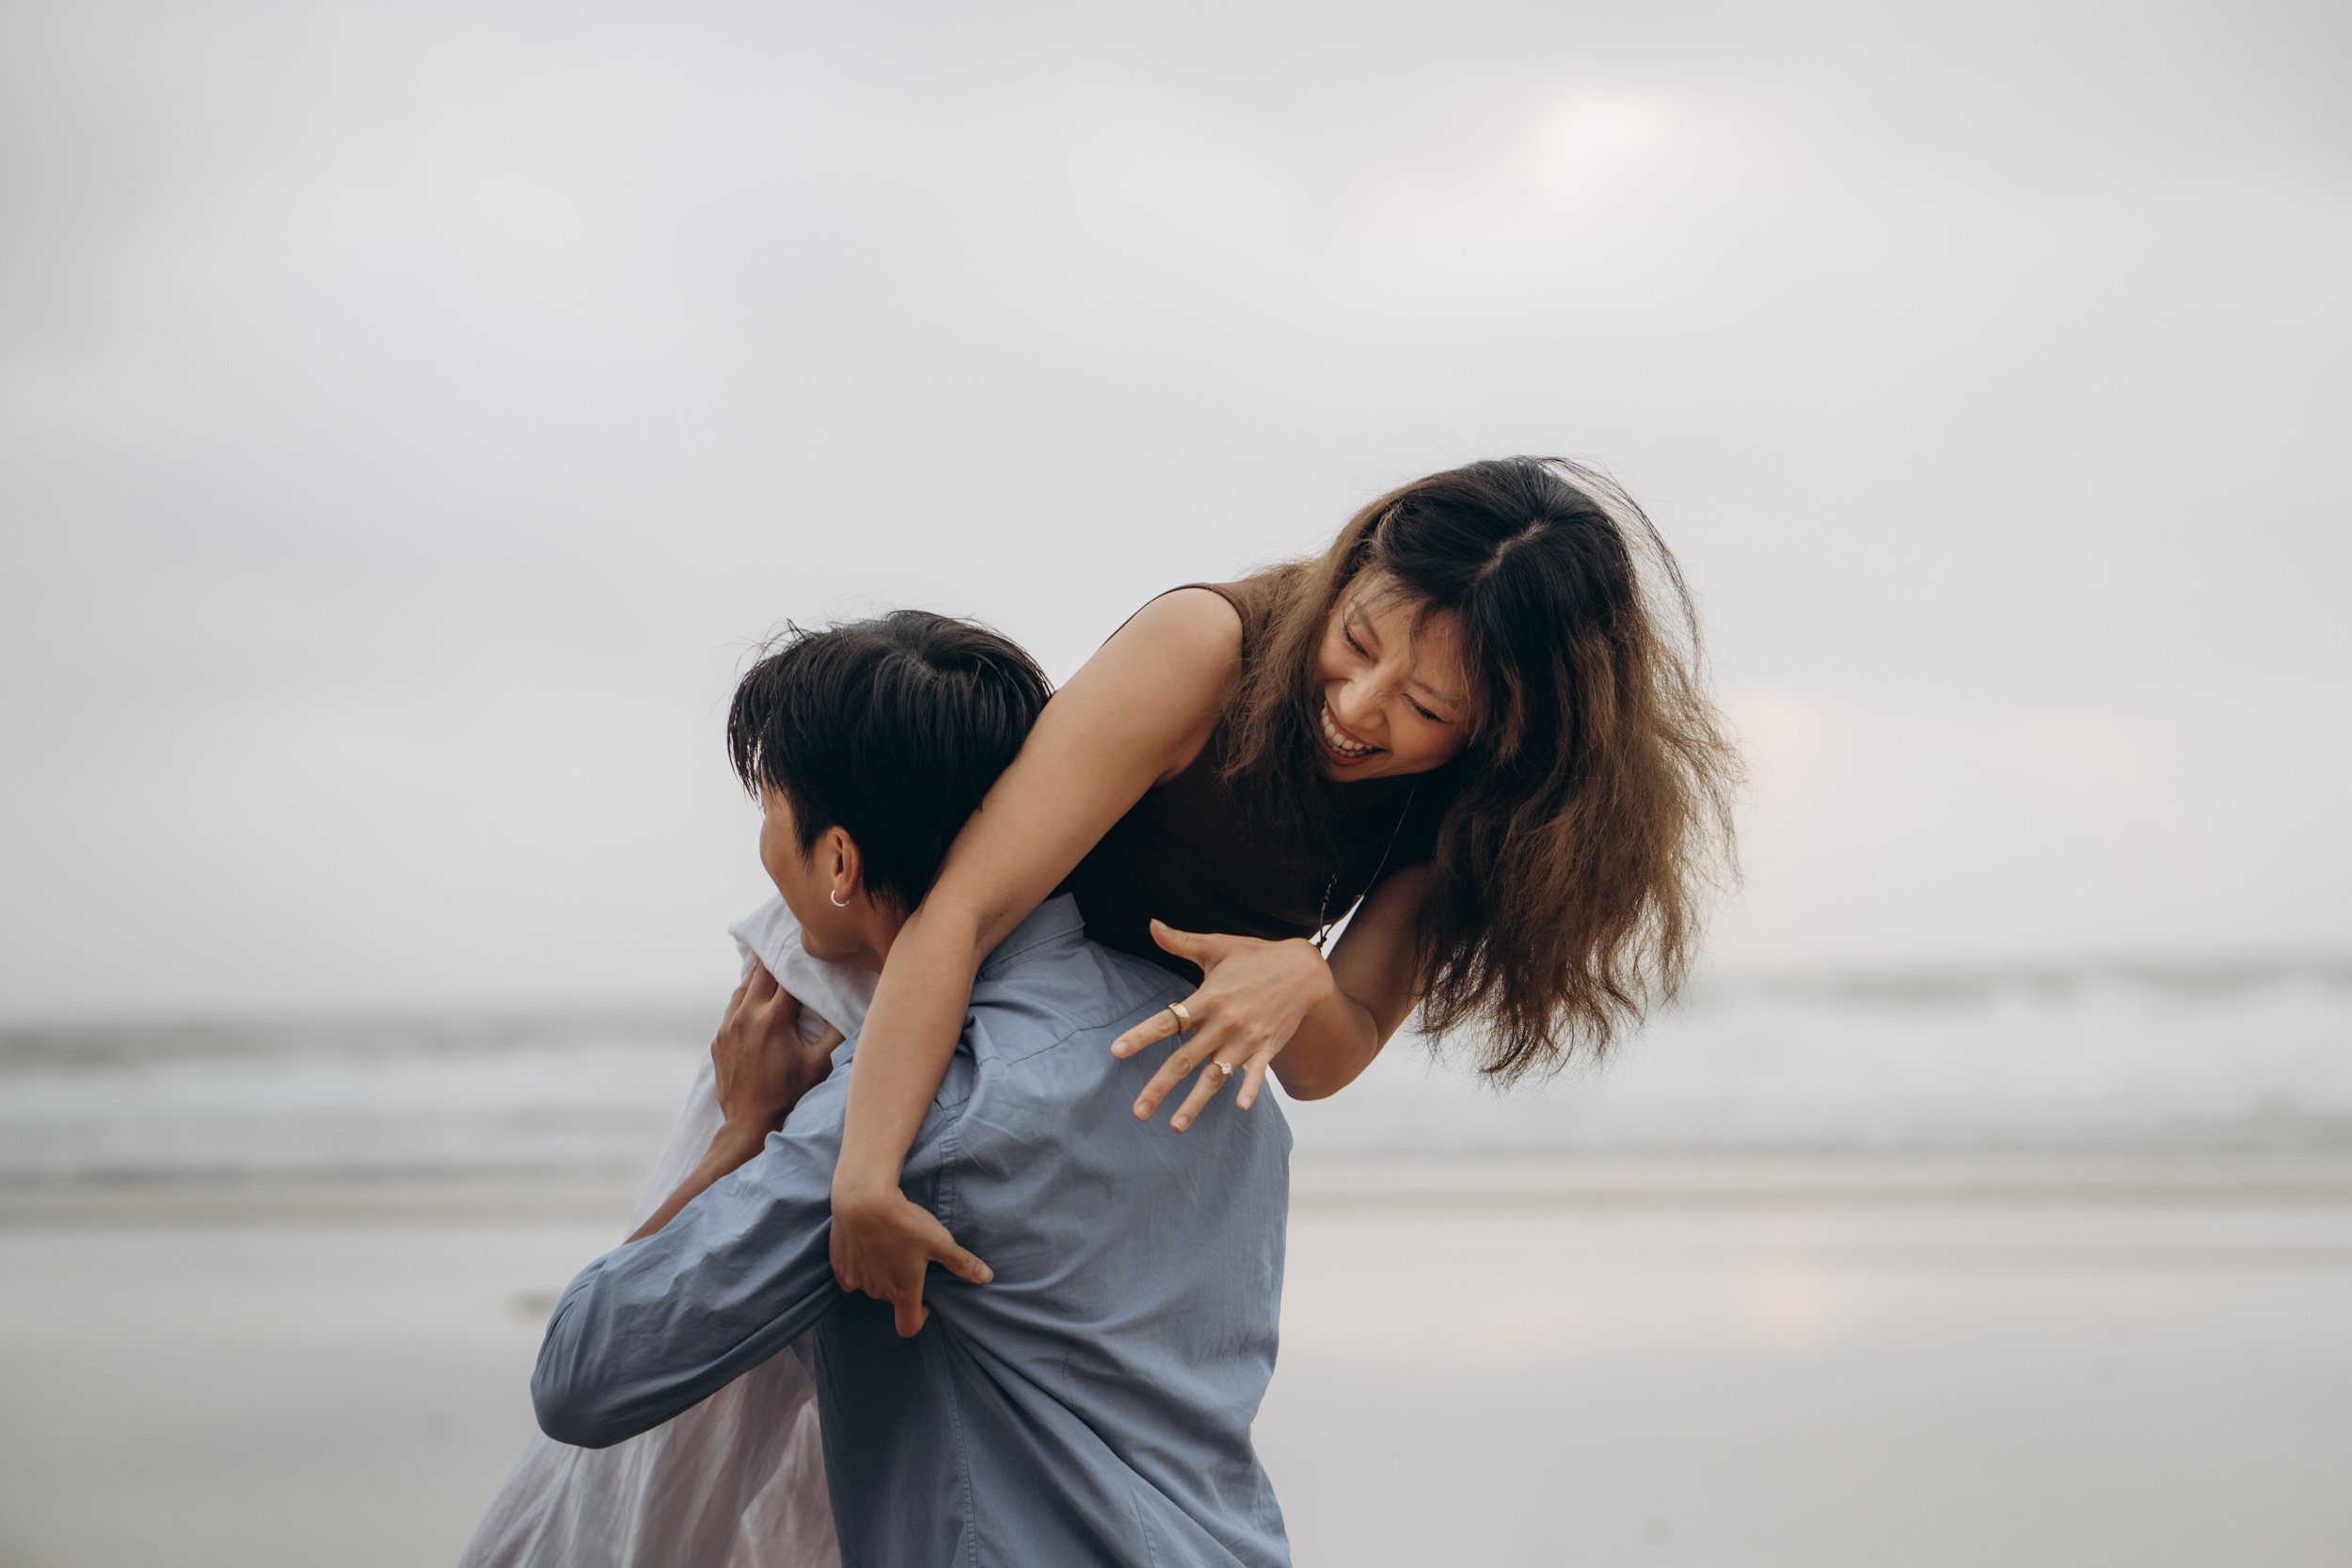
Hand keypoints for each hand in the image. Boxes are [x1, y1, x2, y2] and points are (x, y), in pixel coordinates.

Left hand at [712, 962, 843, 1136]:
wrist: (750, 1124)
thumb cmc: (789, 1094)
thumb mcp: (821, 1063)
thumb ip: (837, 1031)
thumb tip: (848, 1005)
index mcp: (773, 1017)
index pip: (785, 974)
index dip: (797, 960)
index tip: (806, 949)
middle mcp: (746, 1016)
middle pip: (760, 973)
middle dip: (775, 962)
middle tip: (787, 951)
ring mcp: (727, 1028)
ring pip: (741, 988)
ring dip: (757, 978)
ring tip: (770, 970)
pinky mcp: (718, 1041)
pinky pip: (731, 1009)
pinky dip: (744, 1000)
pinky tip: (754, 1002)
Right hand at [828, 1178, 992, 1337]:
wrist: (862, 1201)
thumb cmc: (904, 1222)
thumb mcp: (939, 1241)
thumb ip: (962, 1263)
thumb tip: (986, 1278)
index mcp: (903, 1291)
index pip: (908, 1327)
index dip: (920, 1316)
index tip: (925, 1298)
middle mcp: (878, 1292)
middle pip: (892, 1300)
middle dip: (902, 1285)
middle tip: (909, 1257)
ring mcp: (856, 1281)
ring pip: (872, 1286)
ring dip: (881, 1275)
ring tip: (889, 1246)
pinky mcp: (840, 1267)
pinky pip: (852, 1277)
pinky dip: (860, 1268)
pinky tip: (868, 1247)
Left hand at [1108, 920, 1334, 1130]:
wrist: (1305, 970)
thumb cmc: (1255, 956)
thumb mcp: (1217, 947)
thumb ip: (1181, 942)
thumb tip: (1151, 924)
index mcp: (1208, 999)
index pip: (1168, 1021)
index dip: (1141, 1036)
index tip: (1116, 1052)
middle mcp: (1225, 1023)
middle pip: (1185, 1060)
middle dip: (1160, 1087)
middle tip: (1137, 1111)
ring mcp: (1247, 1039)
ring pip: (1215, 1077)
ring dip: (1195, 1103)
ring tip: (1175, 1126)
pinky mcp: (1267, 1048)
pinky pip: (1256, 1074)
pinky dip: (1249, 1089)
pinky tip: (1239, 1107)